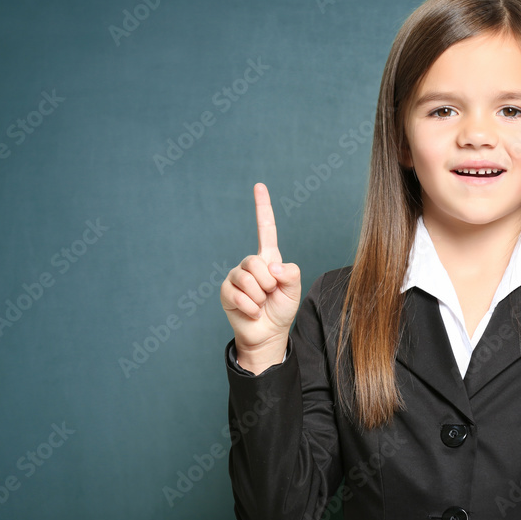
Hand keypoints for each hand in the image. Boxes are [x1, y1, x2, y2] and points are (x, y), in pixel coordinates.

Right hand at [220, 183, 300, 372]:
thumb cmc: (281, 309)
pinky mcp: (226, 291)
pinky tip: (252, 312)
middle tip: (270, 294)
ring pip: (247, 278)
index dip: (262, 207)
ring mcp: (236, 276)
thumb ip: (290, 273)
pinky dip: (250, 307)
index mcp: (269, 258)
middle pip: (256, 261)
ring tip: (261, 304)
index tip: (259, 186)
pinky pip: (238, 294)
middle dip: (268, 282)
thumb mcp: (294, 289)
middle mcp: (250, 264)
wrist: (267, 334)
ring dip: (259, 296)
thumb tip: (270, 266)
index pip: (265, 228)